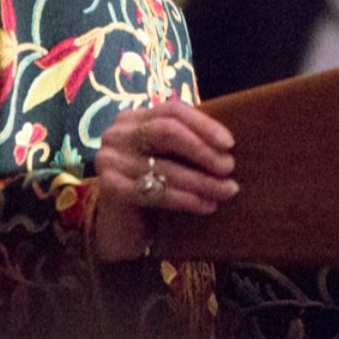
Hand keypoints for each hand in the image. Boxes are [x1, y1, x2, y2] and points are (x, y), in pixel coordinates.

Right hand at [93, 99, 238, 261]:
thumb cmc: (151, 186)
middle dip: (202, 149)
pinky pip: (156, 192)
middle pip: (166, 131)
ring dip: (202, 180)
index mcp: (134, 119)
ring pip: (165, 167)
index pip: (172, 111)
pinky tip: (208, 205)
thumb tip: (228, 145)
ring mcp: (110, 159)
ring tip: (228, 190)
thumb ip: (187, 143)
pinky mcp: (109, 187)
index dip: (204, 124)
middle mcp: (118, 134)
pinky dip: (186, 199)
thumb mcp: (167, 158)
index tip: (230, 143)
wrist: (120, 227)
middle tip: (229, 167)